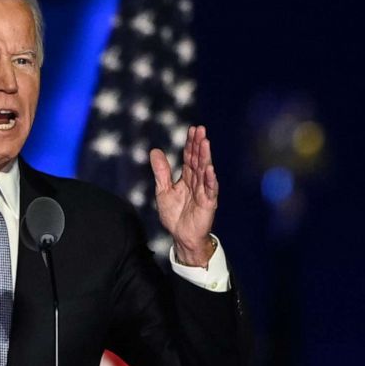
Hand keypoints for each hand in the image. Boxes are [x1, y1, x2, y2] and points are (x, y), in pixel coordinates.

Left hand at [150, 125, 217, 266]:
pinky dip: (210, 179)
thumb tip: (155, 150)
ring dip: (205, 157)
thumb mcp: (163, 190)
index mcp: (187, 178)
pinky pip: (209, 189)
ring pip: (204, 171)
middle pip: (198, 160)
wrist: (181, 236)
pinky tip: (209, 168)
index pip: (190, 157)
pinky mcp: (208, 203)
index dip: (191, 143)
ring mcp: (204, 191)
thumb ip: (161, 171)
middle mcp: (197, 182)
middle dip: (199, 145)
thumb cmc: (175, 214)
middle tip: (201, 129)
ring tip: (205, 142)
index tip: (192, 129)